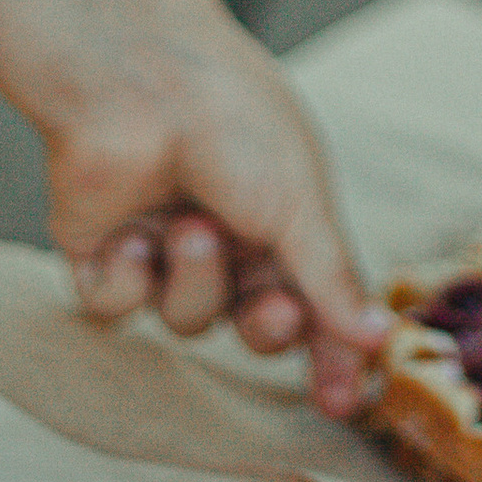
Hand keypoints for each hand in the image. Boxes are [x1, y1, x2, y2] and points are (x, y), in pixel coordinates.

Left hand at [45, 31, 388, 416]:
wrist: (134, 80)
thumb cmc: (230, 119)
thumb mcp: (299, 202)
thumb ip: (333, 281)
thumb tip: (380, 340)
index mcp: (283, 216)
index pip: (315, 304)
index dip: (328, 354)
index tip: (343, 401)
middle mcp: (226, 234)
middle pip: (253, 327)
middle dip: (265, 326)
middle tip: (270, 303)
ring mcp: (161, 246)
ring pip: (186, 317)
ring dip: (192, 279)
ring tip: (186, 223)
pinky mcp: (100, 253)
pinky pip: (118, 307)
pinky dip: (127, 278)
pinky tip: (128, 233)